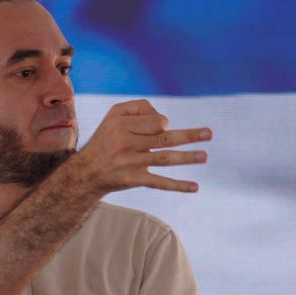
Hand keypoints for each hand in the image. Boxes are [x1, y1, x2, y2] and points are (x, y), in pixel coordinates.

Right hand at [66, 101, 209, 195]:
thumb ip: (138, 107)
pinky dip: (177, 186)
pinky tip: (195, 187)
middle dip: (189, 135)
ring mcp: (132, 163)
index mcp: (122, 126)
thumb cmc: (106, 139)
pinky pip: (159, 182)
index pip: (156, 121)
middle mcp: (127, 144)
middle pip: (164, 138)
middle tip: (209, 134)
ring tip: (205, 156)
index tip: (160, 127)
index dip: (162, 123)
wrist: (86, 171)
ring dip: (187, 158)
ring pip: (165, 159)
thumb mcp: (113, 115)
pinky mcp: (135, 179)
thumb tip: (164, 119)